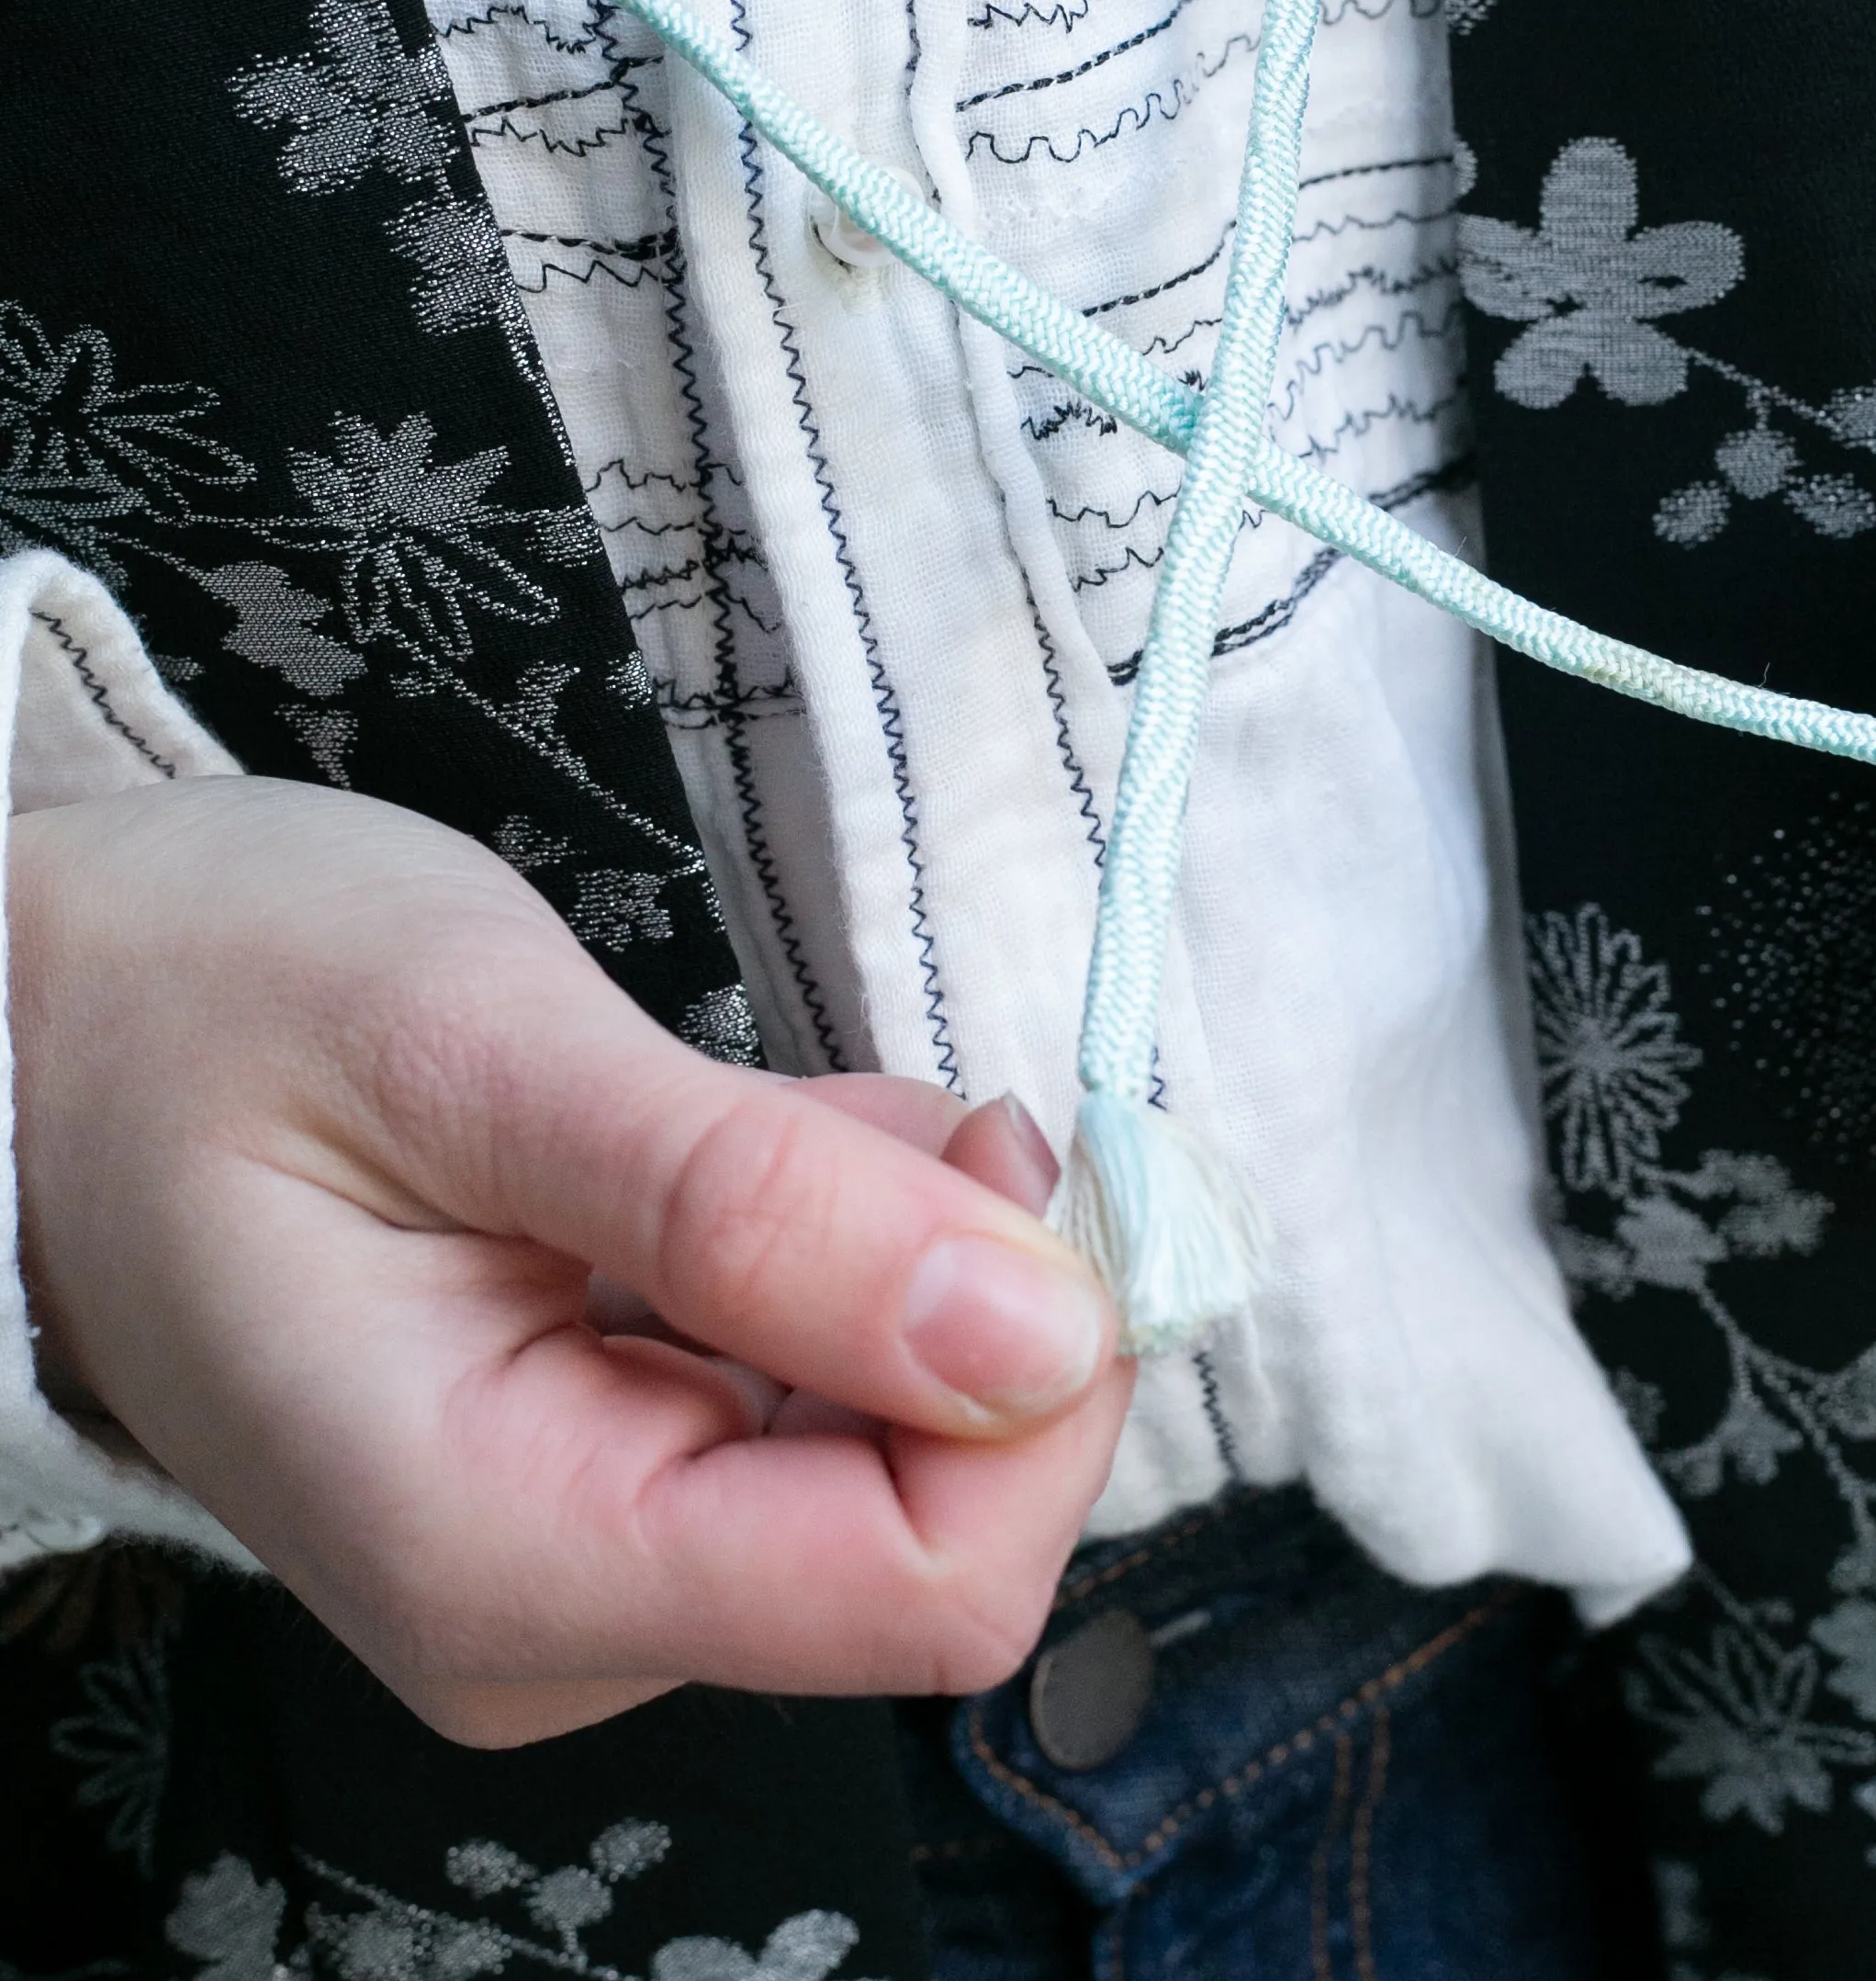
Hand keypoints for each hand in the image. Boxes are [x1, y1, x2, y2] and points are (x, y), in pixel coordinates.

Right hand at [5, 777, 1128, 1744]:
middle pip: (931, 1521)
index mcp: (502, 1546)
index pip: (925, 1586)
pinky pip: (819, 1396)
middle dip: (972, 1293)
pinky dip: (843, 1253)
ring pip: (896, 1444)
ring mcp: (579, 1554)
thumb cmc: (204, 1002)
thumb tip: (1038, 1328)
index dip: (1041, 1379)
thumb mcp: (479, 1048)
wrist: (44, 1022)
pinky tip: (739, 1151)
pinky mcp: (601, 1476)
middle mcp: (553, 1609)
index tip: (1019, 1158)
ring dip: (897, 1253)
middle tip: (869, 1101)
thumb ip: (757, 1205)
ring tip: (746, 1111)